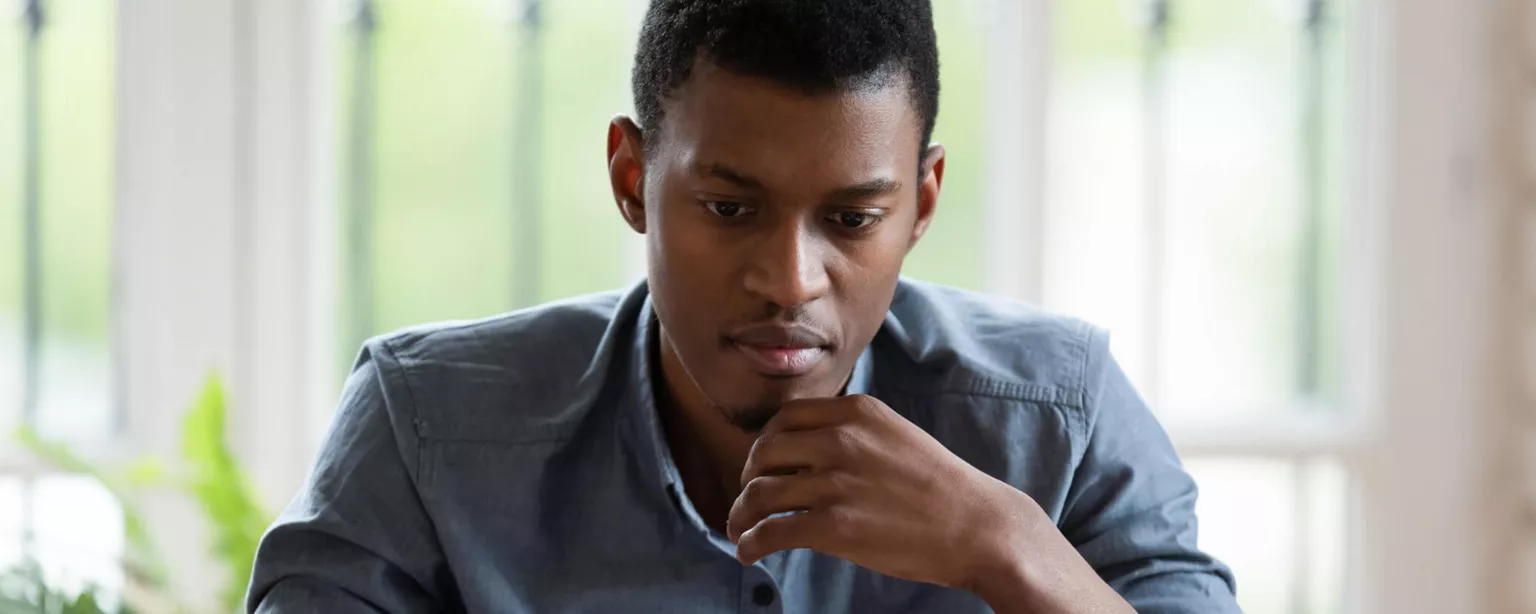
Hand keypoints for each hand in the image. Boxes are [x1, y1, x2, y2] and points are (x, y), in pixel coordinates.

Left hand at [725, 394, 1038, 592]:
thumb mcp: (895, 435)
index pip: (784, 418)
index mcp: (857, 412)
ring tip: (739, 530)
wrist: (977, 526)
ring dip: (740, 515)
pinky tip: (749, 553)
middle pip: (763, 452)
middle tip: (749, 500)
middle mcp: (842, 440)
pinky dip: (750, 543)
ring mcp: (837, 483)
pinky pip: (771, 531)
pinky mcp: (835, 527)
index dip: (763, 444)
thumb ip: (852, 433)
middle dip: (747, 478)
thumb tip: (801, 452)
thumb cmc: (938, 487)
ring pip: (759, 493)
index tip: (761, 465)